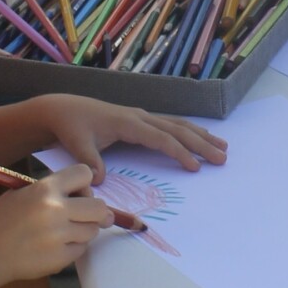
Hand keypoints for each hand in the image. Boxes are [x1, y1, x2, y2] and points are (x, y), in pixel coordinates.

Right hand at [0, 165, 111, 287]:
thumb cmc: (0, 220)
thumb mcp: (22, 193)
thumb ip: (52, 190)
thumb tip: (84, 192)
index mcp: (45, 189)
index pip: (85, 173)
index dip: (85, 182)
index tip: (80, 192)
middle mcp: (56, 210)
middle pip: (99, 207)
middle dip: (96, 211)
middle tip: (89, 215)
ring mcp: (59, 236)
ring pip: (92, 230)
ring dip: (83, 230)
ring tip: (64, 232)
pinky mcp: (60, 259)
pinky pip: (81, 250)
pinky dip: (73, 248)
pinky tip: (55, 246)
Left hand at [31, 93, 227, 180]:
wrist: (64, 109)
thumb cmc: (71, 126)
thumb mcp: (76, 144)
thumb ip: (88, 160)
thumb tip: (99, 179)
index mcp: (128, 123)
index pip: (161, 138)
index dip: (179, 152)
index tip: (196, 167)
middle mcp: (140, 117)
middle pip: (177, 129)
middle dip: (201, 144)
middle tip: (222, 158)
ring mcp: (142, 116)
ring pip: (178, 125)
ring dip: (201, 136)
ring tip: (222, 147)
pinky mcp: (140, 120)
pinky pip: (170, 125)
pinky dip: (189, 132)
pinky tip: (200, 137)